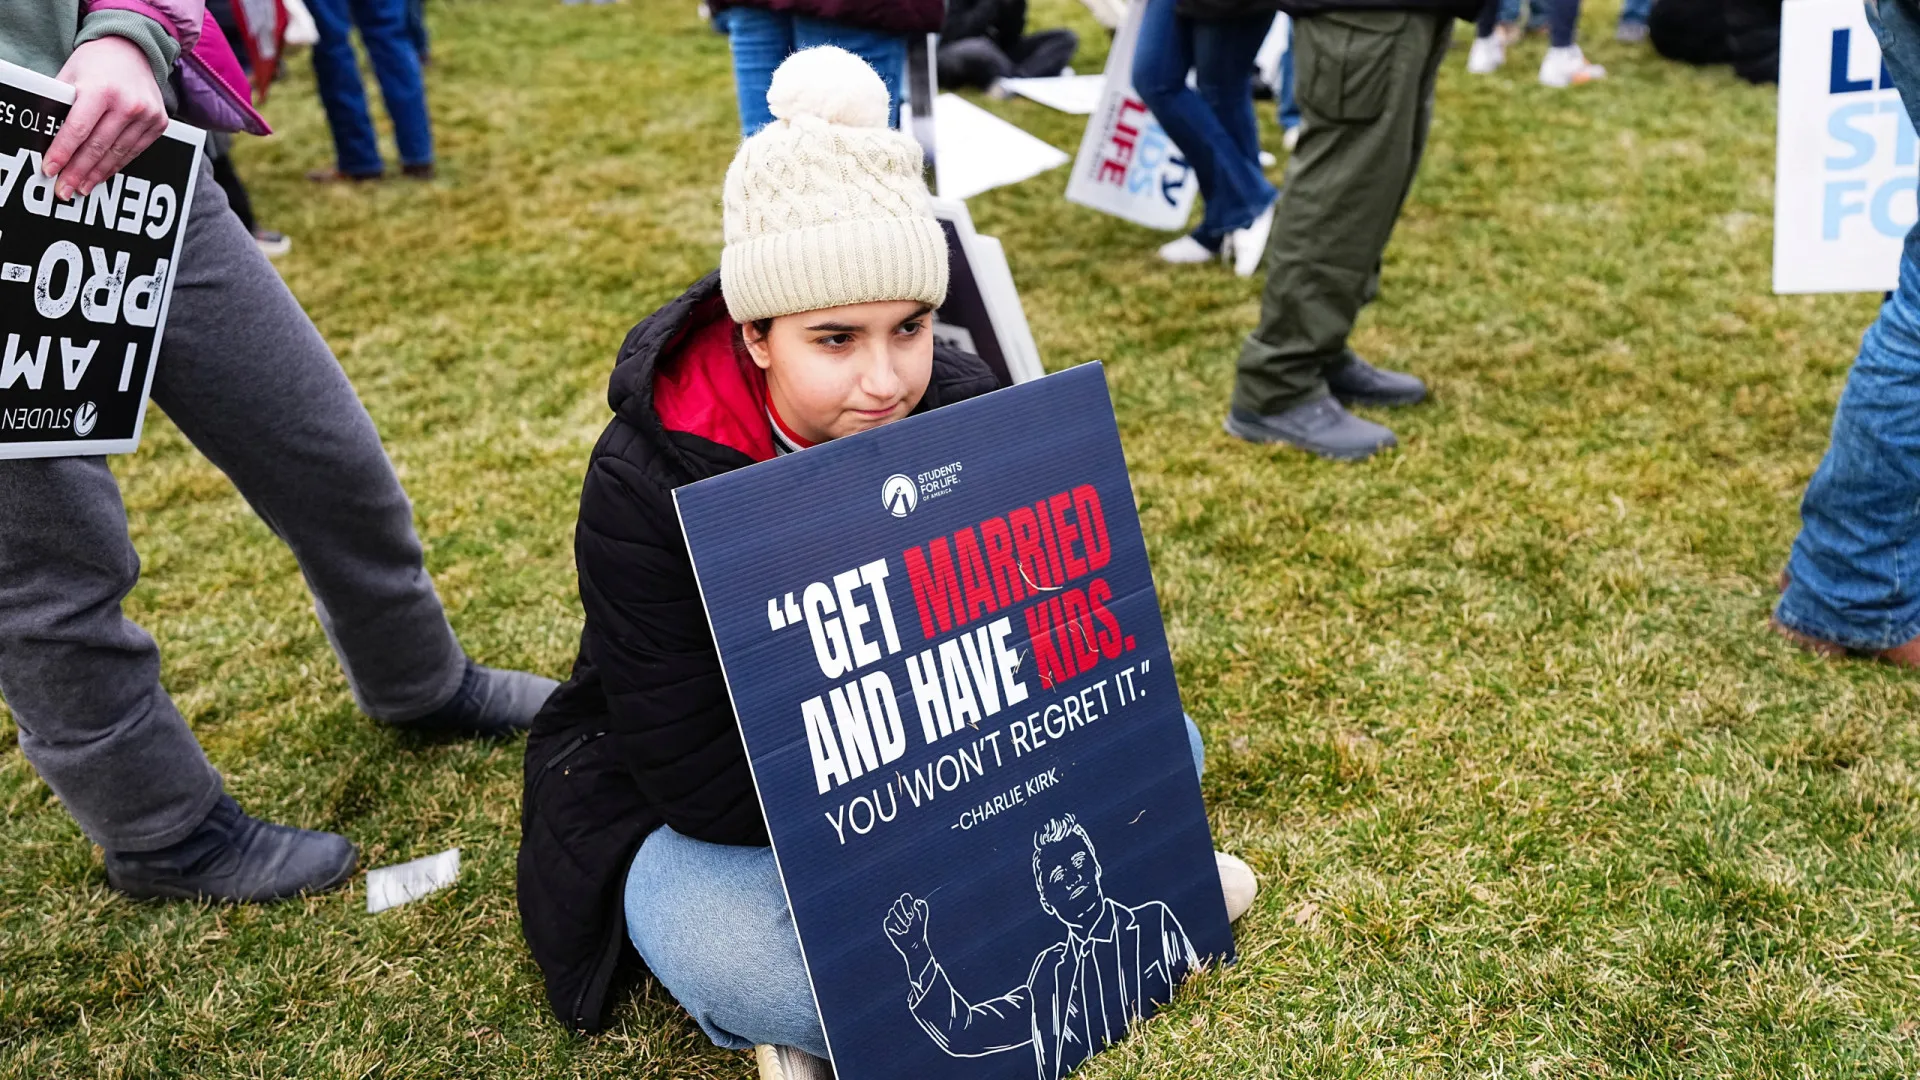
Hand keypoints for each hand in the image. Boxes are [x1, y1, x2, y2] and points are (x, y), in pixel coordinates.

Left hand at [47, 36, 167, 199]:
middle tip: (64, 190)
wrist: (132, 49)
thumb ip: (60, 105)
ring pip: (117, 154)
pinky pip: (134, 151)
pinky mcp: (159, 123)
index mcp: (102, 89)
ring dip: (97, 174)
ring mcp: (147, 115)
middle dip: (78, 172)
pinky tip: (102, 174)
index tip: (50, 170)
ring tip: (82, 188)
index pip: (78, 130)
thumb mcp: (71, 76)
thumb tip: (46, 139)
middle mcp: (128, 103)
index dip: (63, 153)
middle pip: (98, 147)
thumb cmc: (95, 63)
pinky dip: (117, 164)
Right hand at [883, 893, 931, 973]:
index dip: (907, 904)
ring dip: (901, 922)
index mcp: (909, 907)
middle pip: (897, 903)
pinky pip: (888, 920)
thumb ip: (923, 907)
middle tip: (909, 921)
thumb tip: (915, 902)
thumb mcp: (924, 918)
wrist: (914, 944)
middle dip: (903, 913)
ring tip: (906, 929)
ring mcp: (893, 917)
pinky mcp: (888, 925)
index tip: (912, 914)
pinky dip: (896, 927)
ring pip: (892, 911)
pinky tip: (900, 932)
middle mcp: (900, 911)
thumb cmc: (919, 931)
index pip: (904, 897)